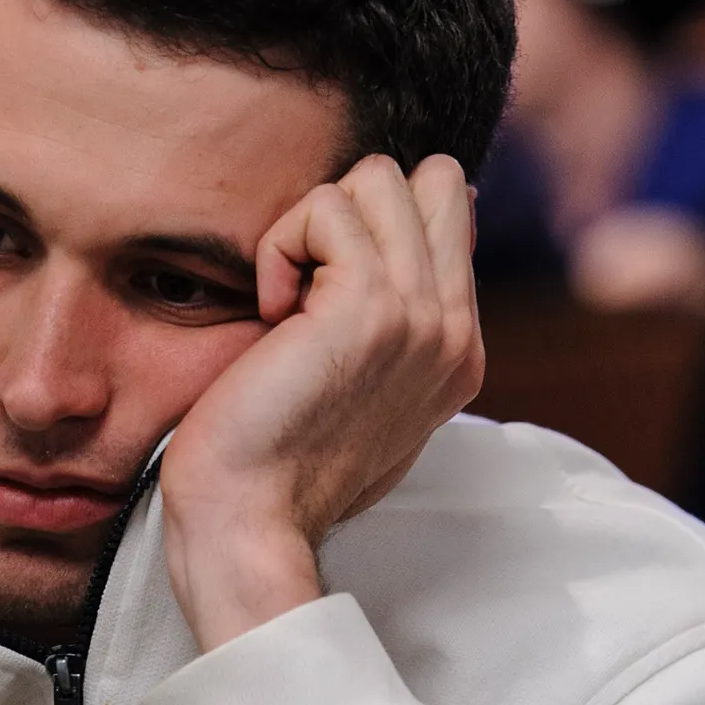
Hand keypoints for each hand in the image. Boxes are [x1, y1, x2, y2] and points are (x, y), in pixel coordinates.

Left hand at [159, 154, 482, 651]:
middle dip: (352, 209)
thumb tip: (389, 257)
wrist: (250, 526)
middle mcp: (451, 330)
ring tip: (285, 303)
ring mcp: (421, 316)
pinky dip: (280, 245)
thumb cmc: (274, 474)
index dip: (369, 230)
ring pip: (379, 177)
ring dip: (311, 225)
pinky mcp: (370, 307)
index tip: (317, 304)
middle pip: (429, 179)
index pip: (447, 213)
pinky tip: (268, 315)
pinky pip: (327, 206)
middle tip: (306, 286)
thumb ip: (389, 333)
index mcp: (454, 352)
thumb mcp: (355, 398)